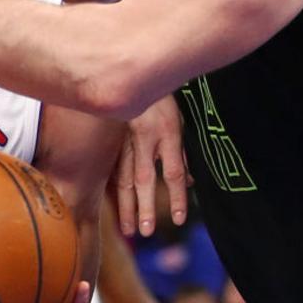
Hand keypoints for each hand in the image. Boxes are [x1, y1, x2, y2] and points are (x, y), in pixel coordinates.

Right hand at [115, 96, 186, 235]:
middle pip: (144, 179)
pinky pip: (112, 167)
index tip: (179, 219)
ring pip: (124, 176)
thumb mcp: (180, 120)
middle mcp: (146, 138)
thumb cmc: (164, 95)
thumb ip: (183, 152)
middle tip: (145, 232)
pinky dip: (113, 188)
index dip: (177, 197)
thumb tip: (189, 181)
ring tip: (127, 228)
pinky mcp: (114, 137)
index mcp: (168, 132)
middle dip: (144, 207)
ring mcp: (126, 138)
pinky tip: (113, 205)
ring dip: (126, 204)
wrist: (135, 70)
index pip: (174, 172)